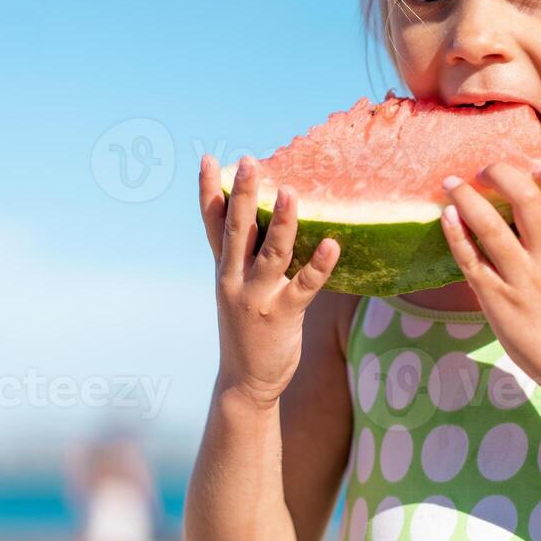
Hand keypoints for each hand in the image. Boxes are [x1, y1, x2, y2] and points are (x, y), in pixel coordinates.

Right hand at [198, 154, 339, 406]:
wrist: (245, 382)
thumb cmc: (247, 326)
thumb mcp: (235, 287)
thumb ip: (243, 254)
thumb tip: (260, 214)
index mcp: (224, 269)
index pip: (212, 224)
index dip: (208, 192)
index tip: (208, 158)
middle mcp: (234, 280)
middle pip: (238, 231)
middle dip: (242, 195)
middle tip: (248, 162)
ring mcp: (257, 298)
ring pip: (271, 254)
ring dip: (281, 222)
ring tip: (290, 192)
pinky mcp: (283, 316)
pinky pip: (304, 286)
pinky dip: (318, 265)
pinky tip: (331, 245)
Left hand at [440, 162, 540, 400]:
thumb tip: (526, 219)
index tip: (536, 166)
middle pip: (527, 199)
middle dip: (501, 175)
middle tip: (483, 169)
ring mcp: (522, 278)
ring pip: (490, 226)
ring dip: (466, 197)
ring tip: (450, 183)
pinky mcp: (497, 299)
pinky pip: (470, 259)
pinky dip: (456, 233)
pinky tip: (446, 216)